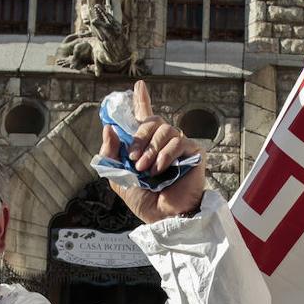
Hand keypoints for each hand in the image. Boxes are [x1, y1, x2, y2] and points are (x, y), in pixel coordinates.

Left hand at [100, 80, 204, 223]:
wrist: (164, 218)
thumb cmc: (145, 201)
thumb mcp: (118, 176)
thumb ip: (111, 153)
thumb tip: (108, 128)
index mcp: (148, 146)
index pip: (145, 116)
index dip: (141, 100)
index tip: (139, 86)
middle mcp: (165, 142)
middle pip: (153, 120)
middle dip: (139, 138)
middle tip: (133, 159)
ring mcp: (181, 147)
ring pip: (165, 129)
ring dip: (151, 150)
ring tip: (146, 170)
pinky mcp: (194, 153)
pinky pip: (178, 142)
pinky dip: (165, 155)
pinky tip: (160, 170)